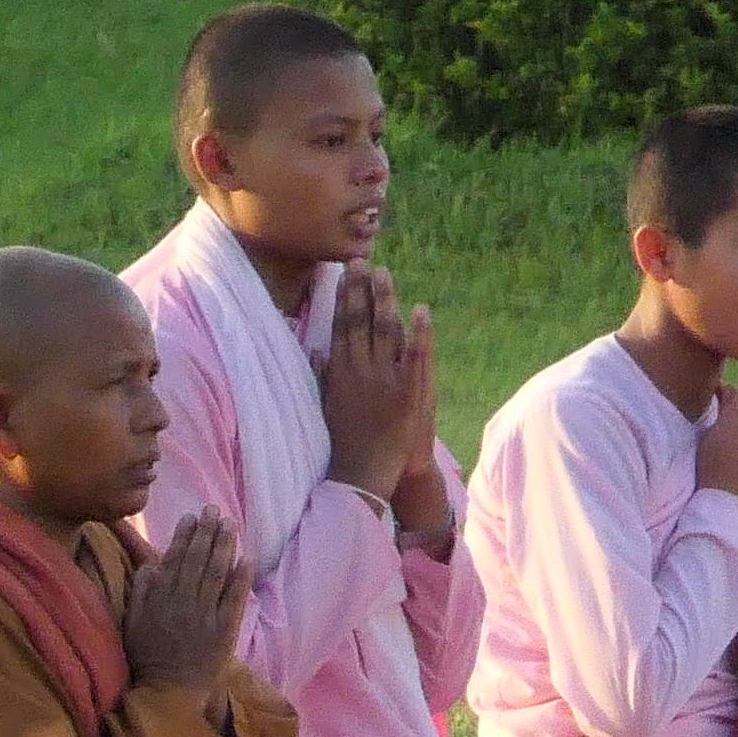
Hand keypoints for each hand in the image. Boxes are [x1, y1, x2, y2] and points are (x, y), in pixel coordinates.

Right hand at [127, 512, 249, 691]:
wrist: (168, 691)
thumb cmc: (147, 656)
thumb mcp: (133, 622)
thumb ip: (141, 592)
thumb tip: (151, 564)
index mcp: (160, 598)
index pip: (174, 559)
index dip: (184, 536)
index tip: (192, 517)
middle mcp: (183, 601)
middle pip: (198, 560)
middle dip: (207, 532)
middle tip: (215, 510)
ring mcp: (205, 614)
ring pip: (216, 573)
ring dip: (224, 546)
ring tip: (230, 524)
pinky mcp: (223, 629)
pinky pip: (234, 598)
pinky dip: (241, 577)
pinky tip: (247, 557)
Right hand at [322, 264, 427, 502]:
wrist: (363, 476)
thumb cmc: (344, 444)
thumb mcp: (326, 408)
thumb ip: (323, 378)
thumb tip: (317, 351)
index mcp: (339, 373)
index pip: (340, 326)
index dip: (343, 298)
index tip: (344, 275)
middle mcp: (359, 371)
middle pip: (360, 321)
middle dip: (360, 289)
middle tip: (362, 260)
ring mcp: (384, 381)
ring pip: (384, 331)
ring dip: (385, 300)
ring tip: (386, 273)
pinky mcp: (406, 394)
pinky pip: (415, 356)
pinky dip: (418, 332)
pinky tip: (421, 309)